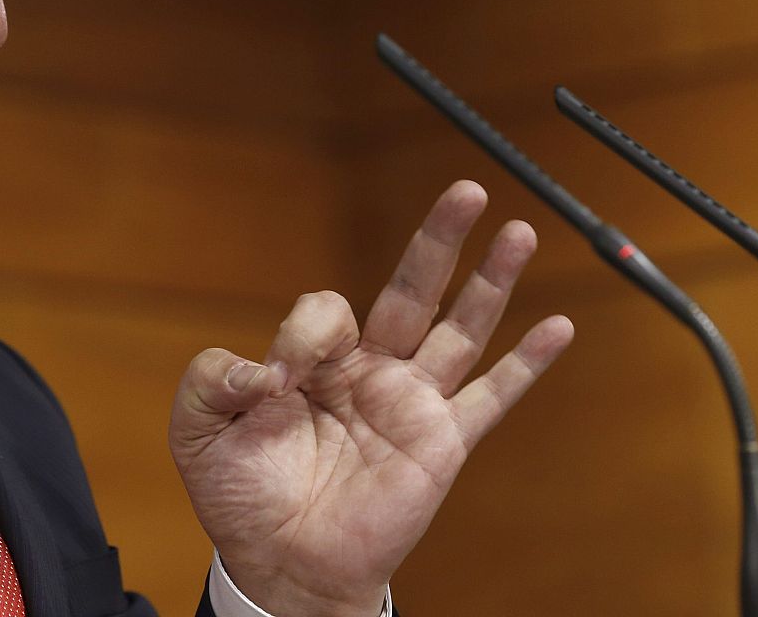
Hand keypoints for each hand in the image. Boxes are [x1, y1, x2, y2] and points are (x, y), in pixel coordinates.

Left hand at [168, 180, 573, 616]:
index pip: (328, 310)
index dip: (304, 333)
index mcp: (317, 359)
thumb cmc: (243, 498)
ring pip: (460, 329)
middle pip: (412, 288)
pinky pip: (491, 398)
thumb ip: (210, 379)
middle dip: (438, 239)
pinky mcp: (440, 444)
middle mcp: (370, 370)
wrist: (281, 566)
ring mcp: (411, 404)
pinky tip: (558, 328)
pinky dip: (526, 365)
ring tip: (520, 232)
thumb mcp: (199, 430)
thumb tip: (259, 367)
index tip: (277, 382)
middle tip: (466, 190)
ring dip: (492, 281)